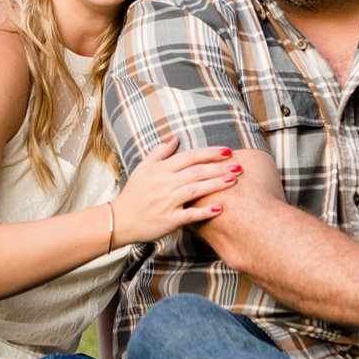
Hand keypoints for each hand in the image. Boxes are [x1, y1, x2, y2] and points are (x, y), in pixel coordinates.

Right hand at [111, 135, 241, 245]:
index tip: (227, 151)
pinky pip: (189, 215)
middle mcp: (165, 184)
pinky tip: (220, 208)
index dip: (210, 153)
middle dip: (219, 167)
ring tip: (234, 180)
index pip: (190, 157)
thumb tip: (175, 138)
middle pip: (197, 172)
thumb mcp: (142, 168)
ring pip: (196, 190)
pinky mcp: (168, 220)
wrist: (119, 220)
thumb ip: (159, 152)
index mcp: (160, 170)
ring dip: (216, 184)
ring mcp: (167, 202)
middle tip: (238, 165)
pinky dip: (204, 212)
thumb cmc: (133, 194)